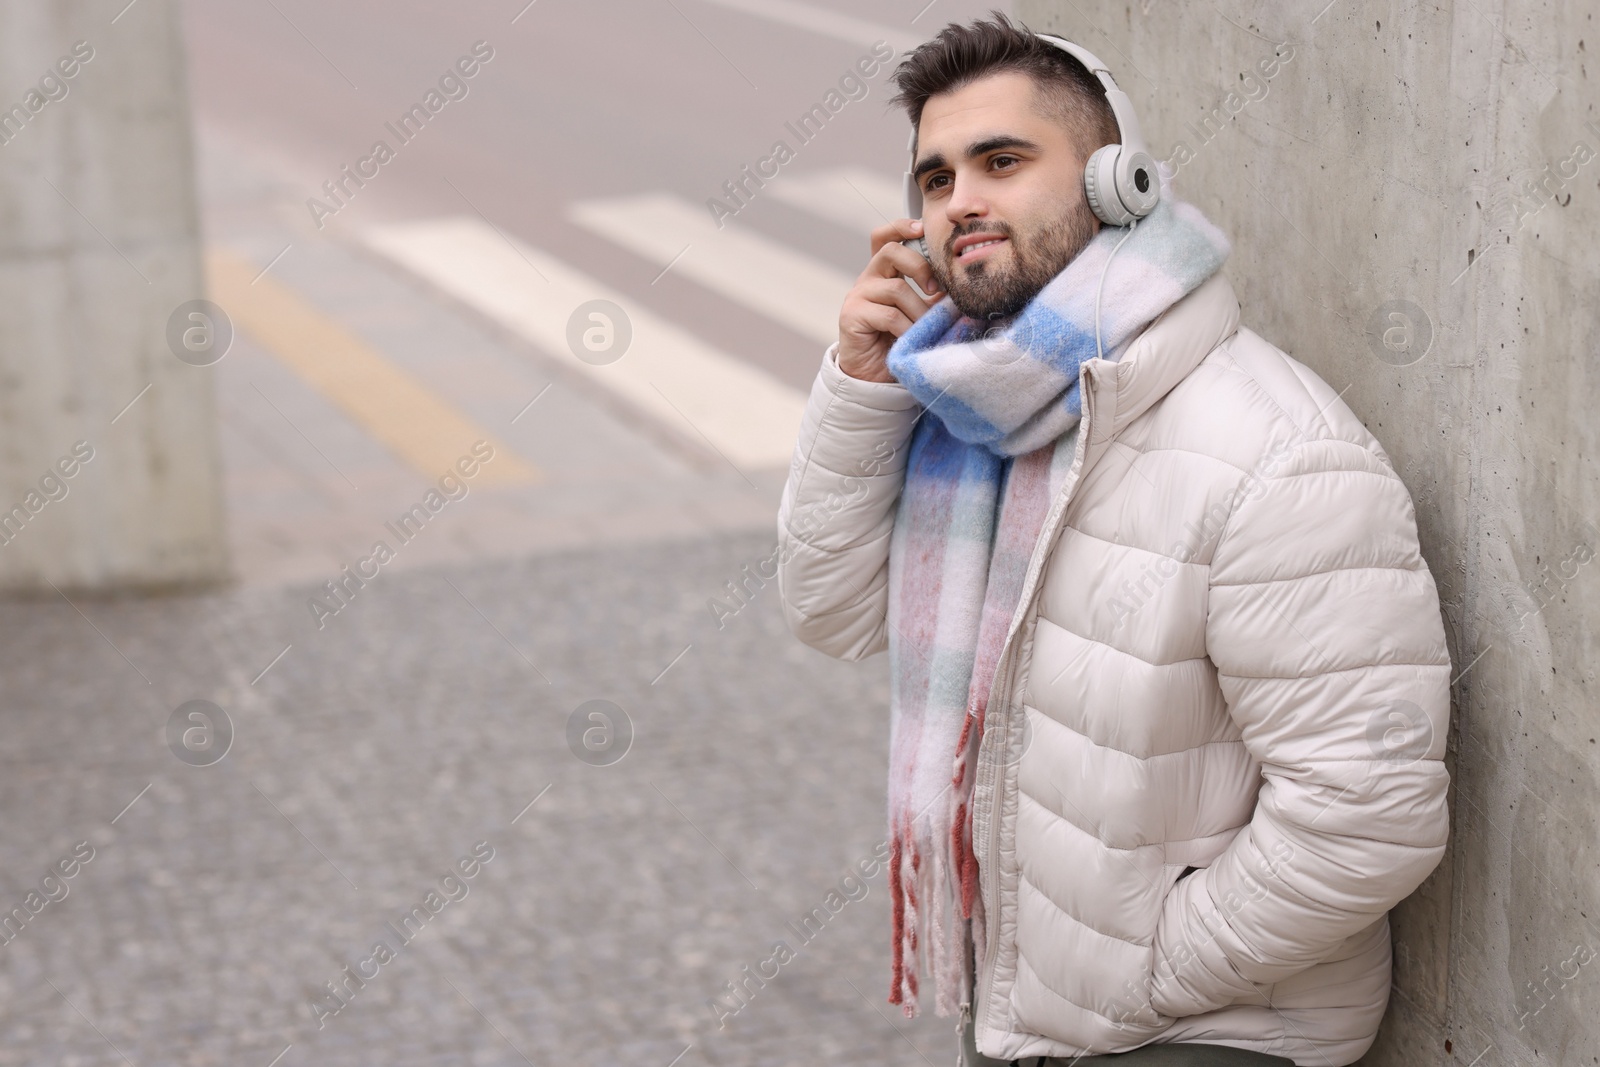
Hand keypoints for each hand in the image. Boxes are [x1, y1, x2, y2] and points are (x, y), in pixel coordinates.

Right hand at [836, 218, 943, 382]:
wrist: (874, 375)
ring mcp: (858, 296)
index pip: (885, 238)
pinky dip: (906, 328)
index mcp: (884, 272)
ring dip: (918, 310)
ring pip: (896, 288)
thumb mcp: (920, 313)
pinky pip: (888, 315)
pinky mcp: (852, 316)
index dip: (900, 227)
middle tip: (934, 289)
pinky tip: (910, 339)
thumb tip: (961, 287)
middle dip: (919, 266)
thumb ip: (933, 297)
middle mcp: (868, 279)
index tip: (921, 228)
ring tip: (926, 328)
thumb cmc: (900, 341)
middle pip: (891, 251)